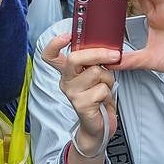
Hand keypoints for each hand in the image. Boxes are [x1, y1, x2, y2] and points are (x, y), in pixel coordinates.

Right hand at [42, 34, 118, 156]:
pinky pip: (102, 89)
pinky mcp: (80, 105)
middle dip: (98, 54)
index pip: (50, 55)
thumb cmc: (99, 98)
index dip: (55, 43)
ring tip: (105, 89)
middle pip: (74, 58)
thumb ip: (95, 61)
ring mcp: (71, 93)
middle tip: (113, 55)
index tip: (68, 36)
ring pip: (95, 72)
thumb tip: (107, 48)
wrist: (100, 126)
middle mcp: (65, 81)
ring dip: (108, 79)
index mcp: (67, 72)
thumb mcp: (96, 75)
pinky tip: (103, 101)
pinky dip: (109, 94)